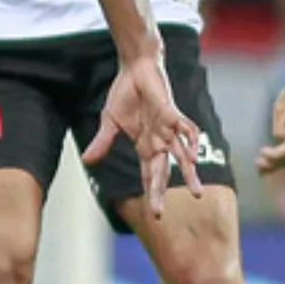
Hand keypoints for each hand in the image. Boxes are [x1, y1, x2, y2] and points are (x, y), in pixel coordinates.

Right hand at [84, 53, 202, 217]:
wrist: (135, 68)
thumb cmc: (125, 94)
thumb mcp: (109, 121)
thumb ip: (102, 142)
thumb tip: (87, 161)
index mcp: (146, 146)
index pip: (149, 175)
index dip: (151, 193)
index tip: (153, 214)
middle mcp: (159, 141)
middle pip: (162, 172)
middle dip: (160, 192)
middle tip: (159, 215)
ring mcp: (167, 128)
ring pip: (181, 156)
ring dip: (189, 174)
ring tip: (197, 194)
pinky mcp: (171, 112)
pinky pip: (184, 129)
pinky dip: (189, 141)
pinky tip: (192, 155)